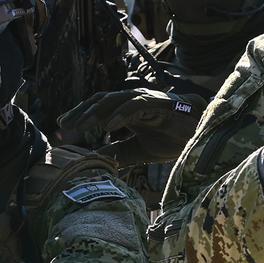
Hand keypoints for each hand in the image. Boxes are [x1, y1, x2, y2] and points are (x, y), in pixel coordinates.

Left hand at [56, 89, 206, 165]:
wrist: (201, 136)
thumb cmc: (172, 139)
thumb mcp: (137, 151)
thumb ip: (117, 153)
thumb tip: (94, 162)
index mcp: (128, 109)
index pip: (98, 106)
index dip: (80, 114)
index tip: (62, 127)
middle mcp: (134, 100)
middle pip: (101, 100)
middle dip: (81, 112)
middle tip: (64, 126)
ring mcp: (147, 100)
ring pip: (115, 100)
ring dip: (96, 112)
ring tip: (80, 126)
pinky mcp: (160, 104)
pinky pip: (137, 106)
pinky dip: (120, 114)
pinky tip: (107, 127)